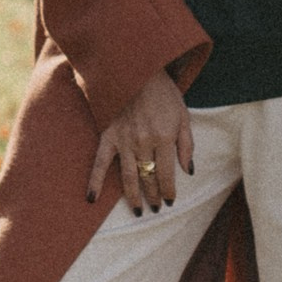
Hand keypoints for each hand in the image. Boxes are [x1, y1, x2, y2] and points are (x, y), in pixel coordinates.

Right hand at [87, 67, 195, 212]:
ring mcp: (123, 141)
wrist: (136, 71)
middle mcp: (143, 143)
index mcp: (163, 137)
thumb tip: (189, 171)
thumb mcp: (183, 115)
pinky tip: (92, 199)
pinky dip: (94, 181)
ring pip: (128, 176)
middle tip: (156, 208)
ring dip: (133, 196)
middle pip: (148, 178)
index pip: (166, 174)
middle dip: (153, 196)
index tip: (170, 200)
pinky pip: (99, 163)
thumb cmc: (163, 93)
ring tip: (137, 210)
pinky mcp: (108, 136)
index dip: (169, 190)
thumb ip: (186, 144)